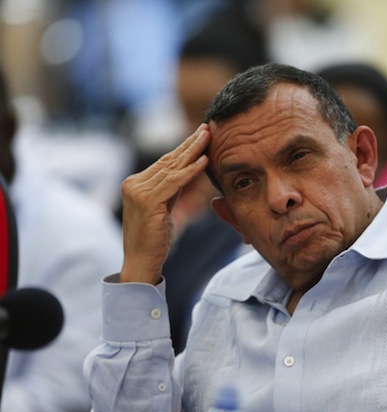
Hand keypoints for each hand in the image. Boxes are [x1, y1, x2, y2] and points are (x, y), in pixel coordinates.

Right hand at [120, 125, 210, 283]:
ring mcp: (138, 191)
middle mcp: (133, 184)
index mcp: (135, 184)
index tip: (200, 136)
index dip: (183, 148)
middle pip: (168, 160)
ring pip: (172, 168)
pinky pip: (175, 182)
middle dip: (189, 144)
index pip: (164, 162)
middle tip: (207, 128)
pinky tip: (204, 161)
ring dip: (193, 151)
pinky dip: (191, 171)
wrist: (141, 262)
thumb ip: (170, 190)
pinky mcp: (148, 201)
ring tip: (208, 138)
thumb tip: (187, 172)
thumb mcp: (163, 208)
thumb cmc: (154, 240)